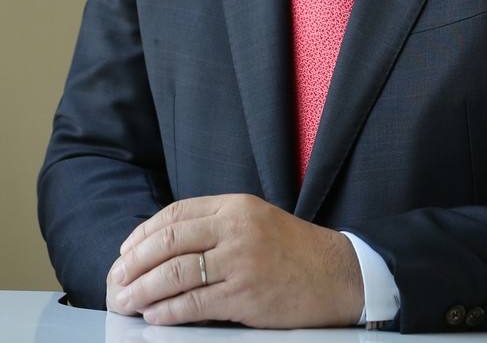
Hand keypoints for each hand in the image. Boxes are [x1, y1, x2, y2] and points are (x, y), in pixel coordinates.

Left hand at [106, 193, 363, 326]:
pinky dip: (167, 312)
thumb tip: (166, 245)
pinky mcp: (245, 295)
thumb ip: (217, 226)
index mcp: (236, 205)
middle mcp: (236, 228)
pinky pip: (194, 303)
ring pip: (175, 274)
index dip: (144, 233)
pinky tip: (155, 316)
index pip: (177, 213)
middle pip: (169, 241)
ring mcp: (241, 261)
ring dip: (142, 290)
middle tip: (115, 279)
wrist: (337, 274)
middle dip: (134, 263)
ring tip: (125, 301)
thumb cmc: (294, 251)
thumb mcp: (256, 221)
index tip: (125, 251)